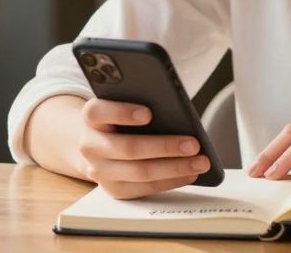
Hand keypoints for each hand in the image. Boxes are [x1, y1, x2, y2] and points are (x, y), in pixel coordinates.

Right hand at [77, 98, 210, 198]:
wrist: (98, 145)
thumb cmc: (120, 118)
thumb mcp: (124, 104)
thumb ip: (141, 101)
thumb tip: (176, 111)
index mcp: (91, 118)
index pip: (98, 112)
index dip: (122, 113)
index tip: (149, 114)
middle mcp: (90, 145)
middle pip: (128, 148)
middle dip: (164, 147)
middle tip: (193, 144)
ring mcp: (100, 171)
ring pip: (139, 172)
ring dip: (175, 168)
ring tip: (200, 162)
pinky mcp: (114, 189)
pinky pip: (145, 188)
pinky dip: (170, 181)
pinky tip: (189, 173)